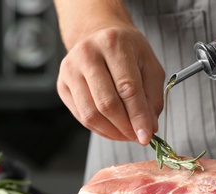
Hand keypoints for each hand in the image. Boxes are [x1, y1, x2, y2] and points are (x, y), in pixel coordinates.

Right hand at [56, 25, 164, 144]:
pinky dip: (100, 129)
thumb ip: (153, 97)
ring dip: (112, 132)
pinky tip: (113, 129)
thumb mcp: (150, 66)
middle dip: (125, 127)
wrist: (98, 35)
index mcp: (113, 44)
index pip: (127, 88)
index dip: (138, 116)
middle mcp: (87, 54)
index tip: (146, 136)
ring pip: (90, 114)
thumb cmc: (127, 51)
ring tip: (127, 134)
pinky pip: (81, 116)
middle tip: (138, 137)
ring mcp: (70, 70)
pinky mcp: (62, 85)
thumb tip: (149, 127)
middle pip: (106, 103)